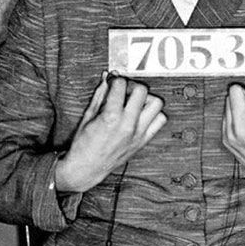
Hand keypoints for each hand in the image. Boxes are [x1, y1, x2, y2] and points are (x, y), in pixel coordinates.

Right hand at [55, 72, 166, 192]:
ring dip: (147, 99)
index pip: (121, 85)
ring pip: (157, 104)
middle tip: (125, 90)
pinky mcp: (144, 140)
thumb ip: (100, 95)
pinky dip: (154, 114)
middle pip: (143, 91)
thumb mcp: (88, 116)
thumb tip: (107, 77)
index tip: (113, 81)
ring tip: (135, 103)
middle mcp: (128, 124)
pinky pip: (160, 120)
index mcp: (111, 117)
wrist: (87, 168)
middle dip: (132, 86)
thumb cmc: (83, 144)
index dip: (116, 79)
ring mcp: (139, 133)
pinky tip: (141, 115)